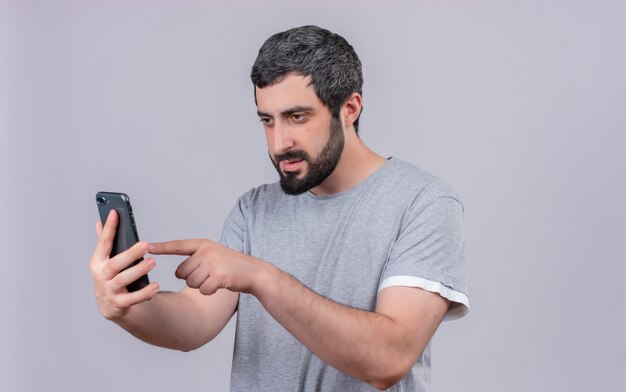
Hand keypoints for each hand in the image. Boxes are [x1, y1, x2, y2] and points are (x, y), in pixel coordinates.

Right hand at [89, 210, 159, 320]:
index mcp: (98, 262)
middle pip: (115, 263)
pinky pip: (132, 299)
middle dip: (130, 253)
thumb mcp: (106, 260)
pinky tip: (155, 286)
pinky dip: (144, 293)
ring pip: (123, 280)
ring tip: (152, 262)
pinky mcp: (119, 304)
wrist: (110, 306)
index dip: (109, 228)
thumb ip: (104, 242)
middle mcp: (101, 276)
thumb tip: (100, 221)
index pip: (103, 242)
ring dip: (138, 271)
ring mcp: (109, 290)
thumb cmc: (111, 276)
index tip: (115, 212)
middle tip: (146, 244)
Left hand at [149, 239, 263, 295]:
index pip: (178, 246)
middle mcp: (206, 251)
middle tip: (210, 274)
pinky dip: (210, 291)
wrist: (254, 272)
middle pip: (182, 272)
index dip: (161, 247)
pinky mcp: (218, 276)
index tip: (146, 246)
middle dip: (193, 278)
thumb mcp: (214, 255)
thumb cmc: (231, 266)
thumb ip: (196, 259)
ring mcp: (213, 263)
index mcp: (203, 244)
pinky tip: (221, 285)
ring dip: (202, 285)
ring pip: (191, 283)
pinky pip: (203, 290)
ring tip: (216, 278)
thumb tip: (177, 273)